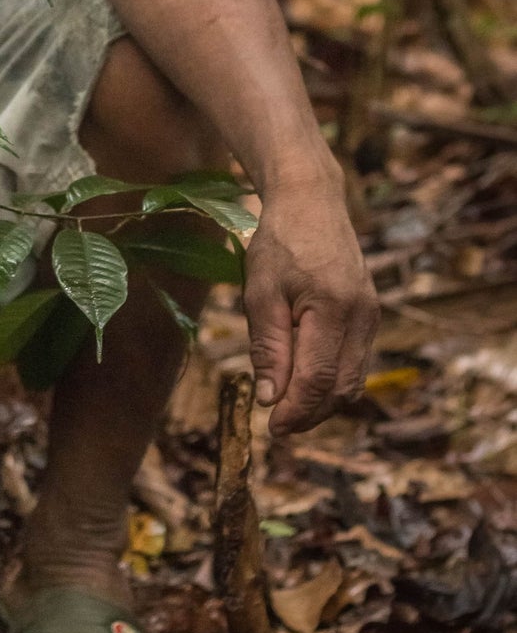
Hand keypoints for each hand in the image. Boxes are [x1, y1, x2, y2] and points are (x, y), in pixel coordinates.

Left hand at [243, 174, 378, 435]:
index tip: (273, 429)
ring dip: (323, 402)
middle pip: (342, 387)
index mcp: (333, 307)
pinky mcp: (370, 316)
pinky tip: (305, 382)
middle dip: (311, 413)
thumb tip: (270, 399)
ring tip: (288, 409)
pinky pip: (355, 362)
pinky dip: (333, 381)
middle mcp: (362, 316)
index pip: (318, 378)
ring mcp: (371, 317)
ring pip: (353, 380)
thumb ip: (268, 347)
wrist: (311, 202)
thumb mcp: (261, 291)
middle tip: (278, 427)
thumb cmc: (279, 243)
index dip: (296, 410)